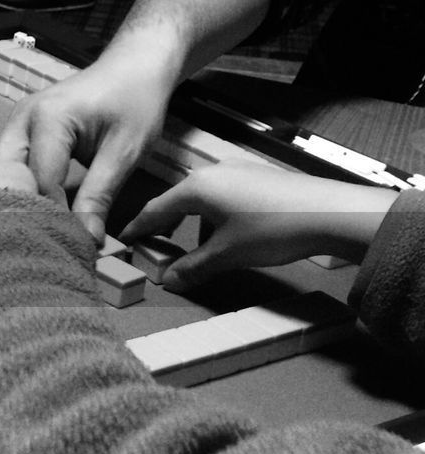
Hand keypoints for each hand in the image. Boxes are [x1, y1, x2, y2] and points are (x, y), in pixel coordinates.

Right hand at [0, 50, 172, 241]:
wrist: (134, 66)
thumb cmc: (135, 102)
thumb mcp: (125, 152)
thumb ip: (100, 196)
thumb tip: (86, 240)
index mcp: (47, 119)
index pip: (40, 183)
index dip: (53, 217)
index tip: (69, 245)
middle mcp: (22, 119)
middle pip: (6, 177)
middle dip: (20, 209)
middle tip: (41, 241)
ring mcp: (17, 123)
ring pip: (3, 172)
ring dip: (16, 199)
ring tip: (35, 229)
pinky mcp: (21, 130)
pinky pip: (11, 166)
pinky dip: (20, 188)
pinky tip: (33, 210)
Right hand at [120, 161, 396, 290]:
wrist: (330, 213)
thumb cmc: (271, 230)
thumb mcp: (226, 254)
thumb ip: (192, 268)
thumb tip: (168, 282)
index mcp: (196, 188)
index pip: (154, 209)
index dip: (137, 228)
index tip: (123, 240)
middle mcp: (212, 173)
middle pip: (176, 200)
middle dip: (163, 225)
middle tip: (152, 245)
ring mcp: (237, 172)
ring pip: (201, 198)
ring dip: (190, 223)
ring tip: (190, 246)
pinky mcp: (257, 177)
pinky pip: (222, 196)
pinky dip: (212, 215)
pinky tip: (223, 235)